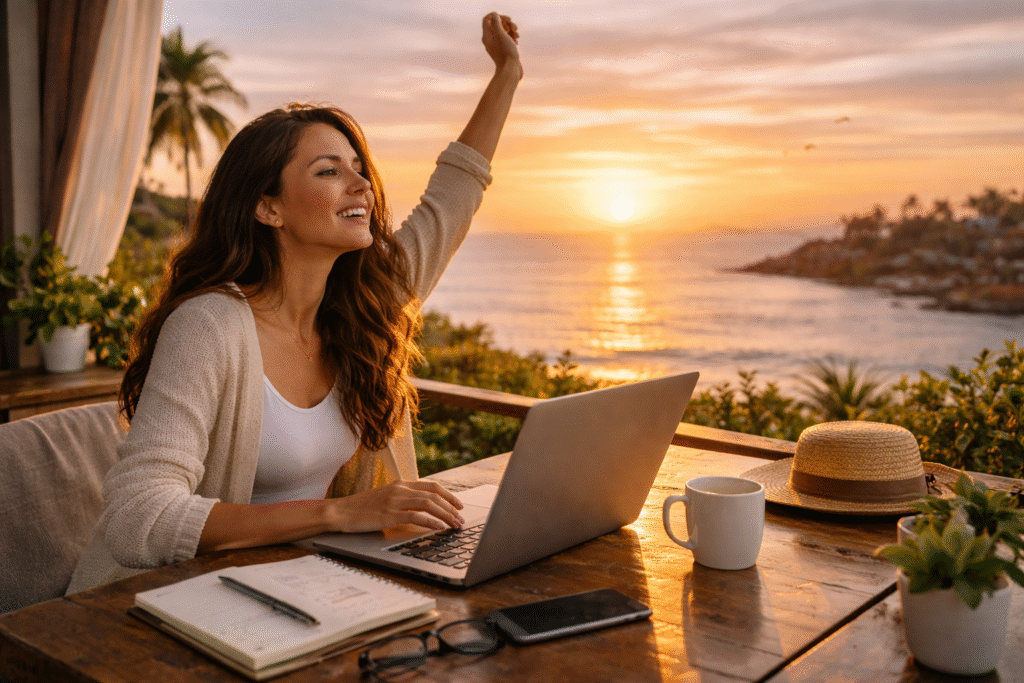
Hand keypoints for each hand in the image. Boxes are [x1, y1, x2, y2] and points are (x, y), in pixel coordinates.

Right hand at [329, 480, 465, 532]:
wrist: (340, 512)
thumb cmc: (361, 509)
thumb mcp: (385, 499)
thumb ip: (402, 500)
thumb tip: (423, 510)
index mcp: (400, 484)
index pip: (431, 486)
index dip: (448, 495)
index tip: (459, 505)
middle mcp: (399, 490)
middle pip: (433, 495)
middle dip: (451, 508)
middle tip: (461, 519)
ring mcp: (394, 501)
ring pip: (428, 504)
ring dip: (445, 515)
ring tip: (455, 525)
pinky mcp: (389, 515)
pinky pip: (416, 516)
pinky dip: (431, 522)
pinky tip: (439, 528)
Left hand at [482, 12, 519, 72]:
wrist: (510, 71)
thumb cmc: (506, 54)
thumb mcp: (501, 36)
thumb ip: (497, 24)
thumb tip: (494, 15)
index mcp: (486, 36)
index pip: (486, 19)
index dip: (497, 16)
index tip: (507, 19)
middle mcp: (490, 40)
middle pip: (496, 24)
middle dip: (507, 23)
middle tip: (514, 28)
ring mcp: (497, 45)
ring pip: (503, 30)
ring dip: (511, 30)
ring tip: (517, 35)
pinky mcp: (503, 49)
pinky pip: (506, 38)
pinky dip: (512, 37)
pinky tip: (517, 41)